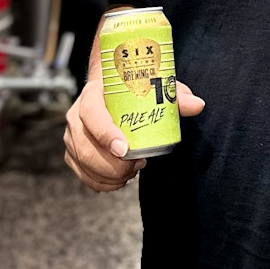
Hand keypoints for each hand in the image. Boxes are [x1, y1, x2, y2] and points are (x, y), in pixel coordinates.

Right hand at [62, 50, 204, 192]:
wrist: (108, 89)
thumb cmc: (131, 88)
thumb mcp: (153, 86)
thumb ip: (175, 95)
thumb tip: (197, 105)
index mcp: (93, 95)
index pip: (92, 115)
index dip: (106, 134)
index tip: (125, 149)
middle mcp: (76, 115)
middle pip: (86, 146)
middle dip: (112, 165)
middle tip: (138, 164)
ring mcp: (72, 136)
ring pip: (84, 163)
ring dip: (109, 175)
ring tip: (132, 170)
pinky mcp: (73, 153)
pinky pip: (83, 175)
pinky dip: (102, 183)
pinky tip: (120, 179)